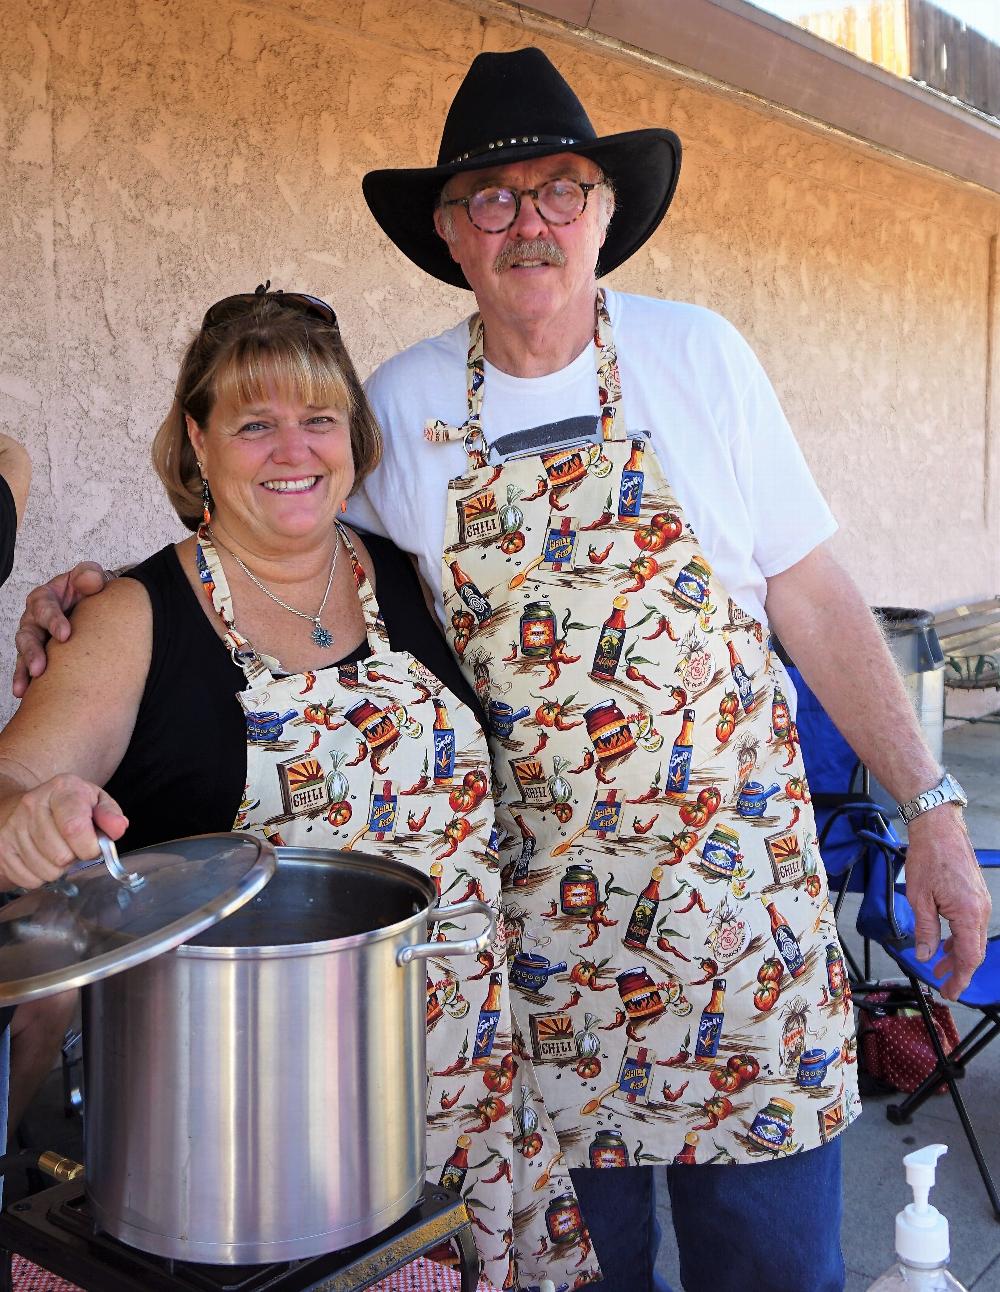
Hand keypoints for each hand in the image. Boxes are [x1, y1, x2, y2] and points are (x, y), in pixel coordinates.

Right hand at [0, 774, 127, 889]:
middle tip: (72, 846)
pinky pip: (29, 879)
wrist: (25, 804)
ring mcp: (12, 827)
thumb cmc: (68, 806)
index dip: (89, 847)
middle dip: (74, 858)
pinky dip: (39, 875)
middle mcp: (31, 806)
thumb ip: (110, 814)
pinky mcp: (2, 848)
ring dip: (58, 868)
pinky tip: (40, 857)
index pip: (75, 828)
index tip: (92, 847)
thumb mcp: (95, 801)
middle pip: (61, 856)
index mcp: (61, 790)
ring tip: (56, 850)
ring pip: (46, 871)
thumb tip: (118, 828)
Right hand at [13, 563, 109, 697]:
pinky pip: (27, 667)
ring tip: (29, 685)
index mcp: (46, 597)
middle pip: (28, 633)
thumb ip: (89, 575)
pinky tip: (25, 693)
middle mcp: (35, 618)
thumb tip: (89, 580)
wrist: (96, 605)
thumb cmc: (91, 590)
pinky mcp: (39, 654)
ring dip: (25, 669)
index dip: (53, 620)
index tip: (66, 635)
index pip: (45, 606)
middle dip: (33, 651)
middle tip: (41, 668)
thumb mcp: (91, 577)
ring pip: (25, 653)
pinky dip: (25, 679)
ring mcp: (35, 637)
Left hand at [905, 807, 991, 999]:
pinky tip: (943, 943)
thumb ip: (925, 930)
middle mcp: (981, 910)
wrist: (939, 827)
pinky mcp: (975, 895)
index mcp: (969, 914)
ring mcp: (980, 902)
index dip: (960, 978)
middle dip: (959, 970)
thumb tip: (925, 955)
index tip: (949, 992)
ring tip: (938, 966)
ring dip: (956, 954)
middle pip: (973, 951)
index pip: (969, 957)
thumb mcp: (919, 898)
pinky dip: (958, 937)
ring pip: (972, 938)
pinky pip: (970, 924)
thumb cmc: (928, 857)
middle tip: (943, 984)